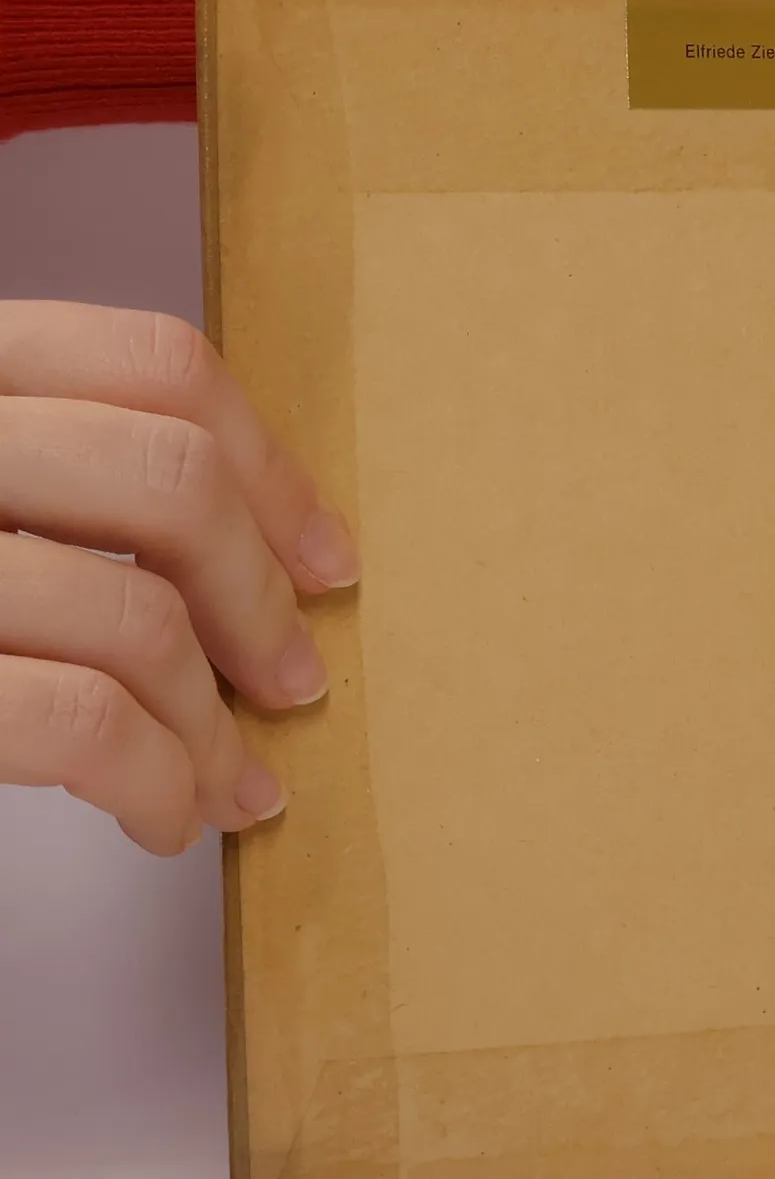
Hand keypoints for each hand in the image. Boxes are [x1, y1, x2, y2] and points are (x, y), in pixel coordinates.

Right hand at [0, 302, 358, 854]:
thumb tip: (248, 546)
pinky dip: (155, 782)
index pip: (150, 362)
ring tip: (229, 780)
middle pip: (168, 476)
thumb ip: (48, 480)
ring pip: (134, 615)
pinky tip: (162, 815)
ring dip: (213, 724)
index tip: (322, 552)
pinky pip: (79, 723)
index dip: (268, 465)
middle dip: (258, 597)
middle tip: (291, 679)